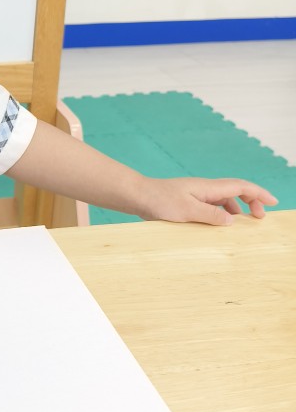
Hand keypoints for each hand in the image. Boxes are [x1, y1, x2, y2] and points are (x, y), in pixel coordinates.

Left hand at [139, 177, 277, 225]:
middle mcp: (205, 188)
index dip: (258, 193)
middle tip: (260, 217)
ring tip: (243, 224)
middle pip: (236, 191)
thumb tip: (233, 221)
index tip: (273, 202)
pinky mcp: (189, 201)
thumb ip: (211, 215)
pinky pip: (213, 204)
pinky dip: (223, 212)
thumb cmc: (160, 201)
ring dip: (237, 209)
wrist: (138, 195)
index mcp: (208, 187)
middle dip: (252, 201)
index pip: (240, 186)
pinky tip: (220, 224)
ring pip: (225, 198)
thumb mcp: (188, 211)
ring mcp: (197, 194)